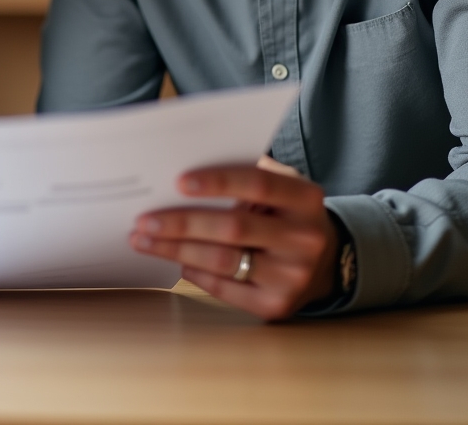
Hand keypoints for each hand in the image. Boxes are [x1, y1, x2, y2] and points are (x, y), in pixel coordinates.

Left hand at [129, 161, 338, 319]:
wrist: (323, 261)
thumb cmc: (284, 211)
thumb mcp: (279, 185)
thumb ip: (243, 171)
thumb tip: (185, 163)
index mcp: (305, 198)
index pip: (258, 184)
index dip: (218, 182)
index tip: (178, 182)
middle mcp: (305, 238)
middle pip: (233, 227)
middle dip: (182, 223)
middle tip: (144, 220)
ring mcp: (293, 275)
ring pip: (224, 261)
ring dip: (177, 250)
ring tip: (144, 240)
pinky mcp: (278, 305)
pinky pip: (226, 289)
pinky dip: (196, 273)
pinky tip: (176, 260)